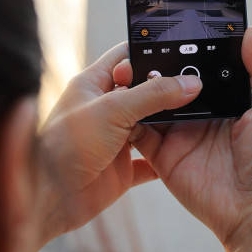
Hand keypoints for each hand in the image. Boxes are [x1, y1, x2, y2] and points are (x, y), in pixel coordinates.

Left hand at [37, 43, 201, 246]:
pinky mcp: (122, 167)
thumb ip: (153, 94)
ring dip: (170, 122)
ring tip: (201, 111)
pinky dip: (165, 158)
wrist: (50, 200)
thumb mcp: (113, 110)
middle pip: (143, 90)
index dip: (150, 53)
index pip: (125, 57)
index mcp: (94, 84)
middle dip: (167, 88)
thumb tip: (190, 83)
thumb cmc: (66, 146)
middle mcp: (105, 109)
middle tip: (198, 82)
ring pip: (150, 124)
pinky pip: (150, 161)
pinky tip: (185, 151)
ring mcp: (115, 138)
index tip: (180, 52)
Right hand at [127, 26, 251, 249]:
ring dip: (141, 85)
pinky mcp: (162, 153)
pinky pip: (139, 130)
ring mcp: (179, 131)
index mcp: (228, 97)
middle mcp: (201, 111)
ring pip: (152, 99)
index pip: (205, 64)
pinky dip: (128, 116)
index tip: (176, 25)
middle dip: (159, 63)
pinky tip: (119, 99)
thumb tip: (251, 31)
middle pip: (174, 78)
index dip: (192, 47)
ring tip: (128, 66)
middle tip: (143, 43)